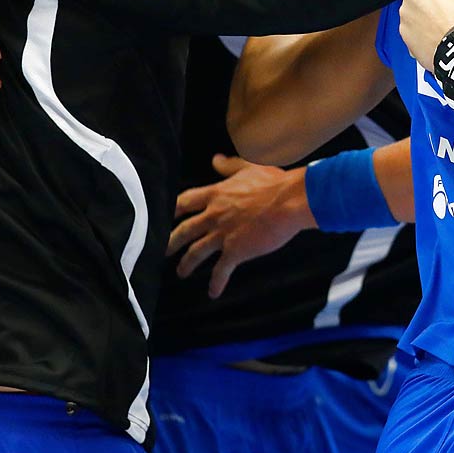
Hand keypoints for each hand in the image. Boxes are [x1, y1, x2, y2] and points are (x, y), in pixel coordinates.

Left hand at [167, 154, 314, 296]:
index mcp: (216, 194)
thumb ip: (230, 166)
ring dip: (186, 264)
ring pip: (196, 252)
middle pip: (184, 230)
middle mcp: (214, 215)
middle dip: (171, 242)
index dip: (173, 210)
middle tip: (164, 251)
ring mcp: (223, 234)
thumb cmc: (274, 183)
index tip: (166, 217)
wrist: (289, 202)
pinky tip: (213, 292)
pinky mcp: (236, 250)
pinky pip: (221, 270)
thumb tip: (216, 159)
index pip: (185, 202)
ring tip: (182, 273)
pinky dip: (216, 283)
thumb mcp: (249, 168)